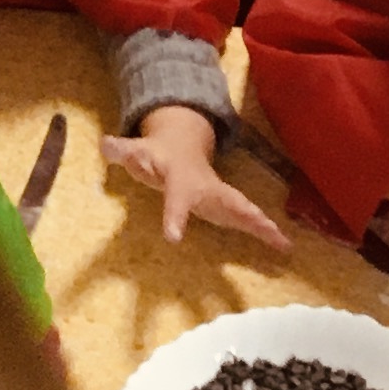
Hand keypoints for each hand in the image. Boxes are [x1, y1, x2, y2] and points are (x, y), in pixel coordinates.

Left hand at [102, 106, 290, 252]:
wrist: (181, 147)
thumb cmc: (157, 157)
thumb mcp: (137, 154)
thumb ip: (122, 152)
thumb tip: (104, 144)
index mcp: (181, 181)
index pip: (177, 199)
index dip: (175, 216)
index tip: (174, 237)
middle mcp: (207, 188)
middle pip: (226, 200)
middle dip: (242, 213)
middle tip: (259, 225)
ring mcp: (221, 196)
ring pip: (244, 208)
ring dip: (261, 223)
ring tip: (279, 238)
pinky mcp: (229, 207)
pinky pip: (249, 219)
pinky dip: (267, 231)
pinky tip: (284, 245)